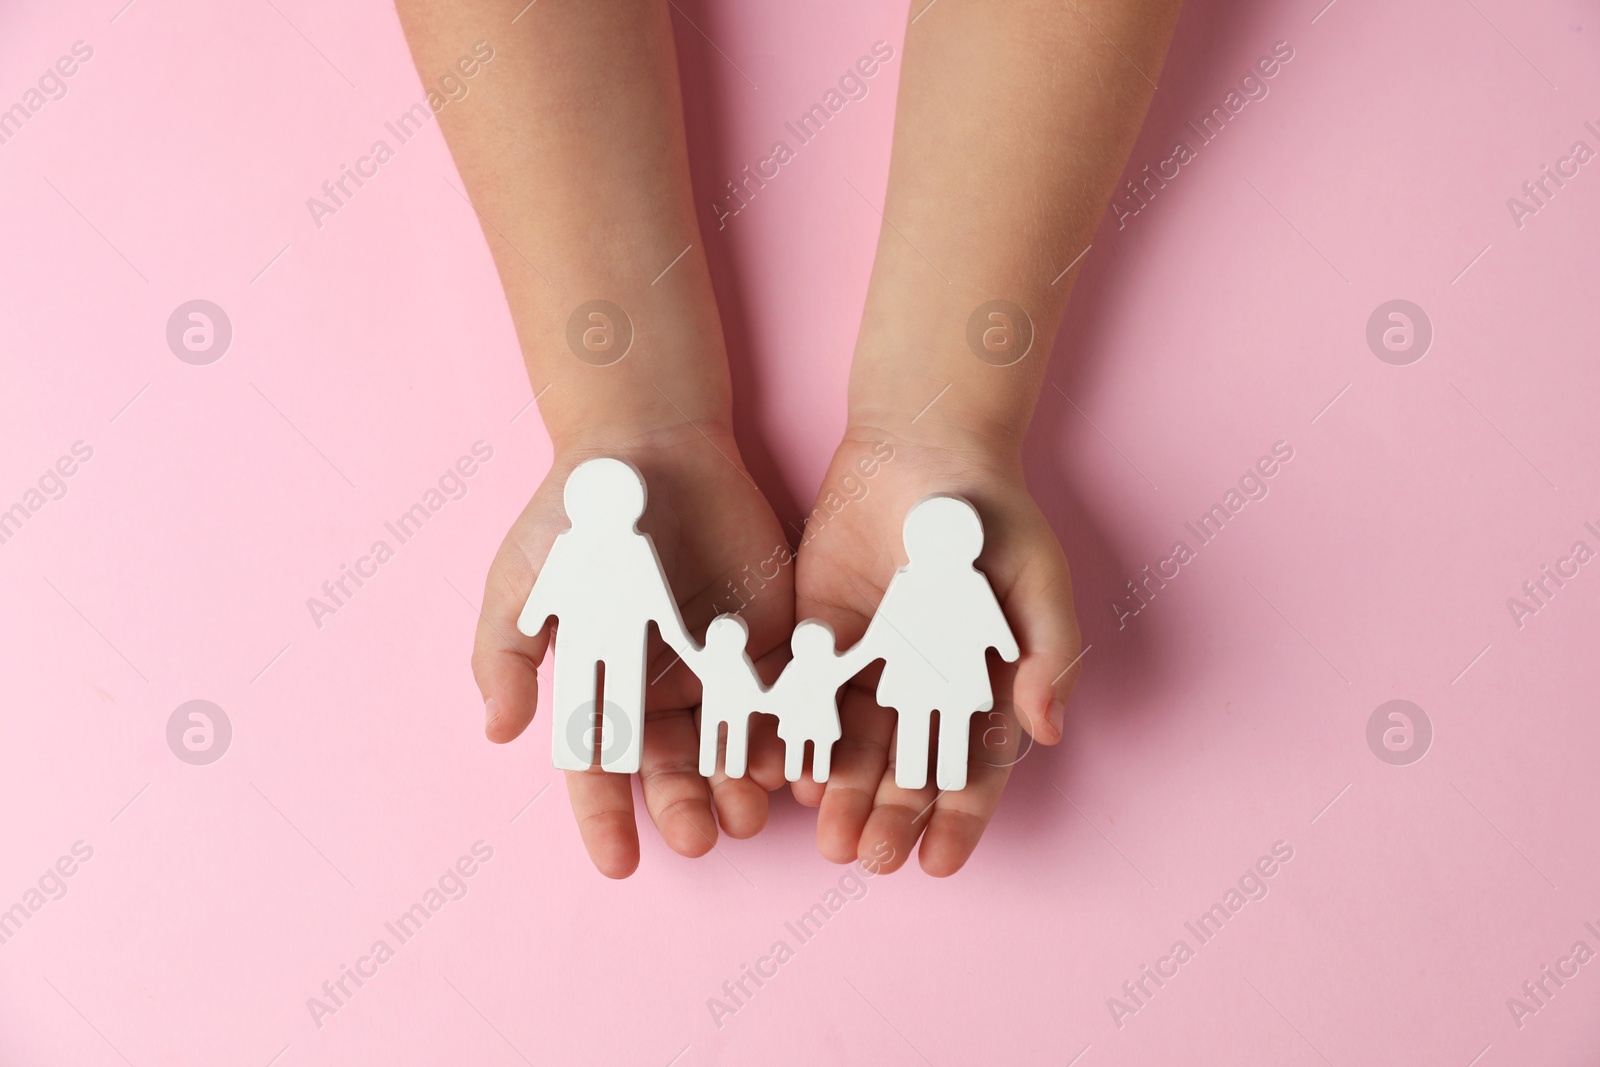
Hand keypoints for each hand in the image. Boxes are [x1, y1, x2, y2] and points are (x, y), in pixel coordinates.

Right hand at [474, 423, 793, 877]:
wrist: (649, 448)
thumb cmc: (575, 518)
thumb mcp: (524, 583)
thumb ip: (509, 655)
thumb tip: (499, 733)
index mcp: (607, 687)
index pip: (603, 770)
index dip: (608, 819)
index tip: (620, 862)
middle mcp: (666, 688)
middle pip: (677, 769)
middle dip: (687, 808)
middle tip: (704, 839)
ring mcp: (723, 666)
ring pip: (735, 744)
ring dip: (742, 783)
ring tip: (751, 811)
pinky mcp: (776, 636)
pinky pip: (786, 694)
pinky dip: (790, 729)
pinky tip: (794, 756)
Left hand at [791, 426, 1082, 875]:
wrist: (921, 447)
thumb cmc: (993, 516)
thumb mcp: (1036, 581)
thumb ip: (1047, 654)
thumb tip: (1047, 730)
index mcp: (979, 684)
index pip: (971, 767)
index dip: (958, 819)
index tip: (937, 863)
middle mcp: (922, 687)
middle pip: (905, 770)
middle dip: (890, 818)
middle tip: (870, 858)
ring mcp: (869, 665)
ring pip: (852, 746)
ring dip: (842, 795)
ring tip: (829, 837)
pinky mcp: (819, 637)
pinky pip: (806, 699)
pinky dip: (800, 738)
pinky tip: (791, 772)